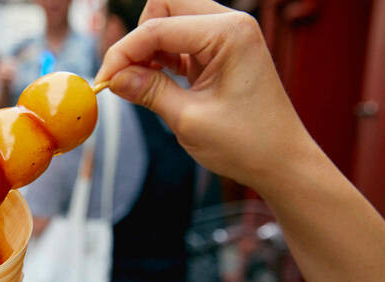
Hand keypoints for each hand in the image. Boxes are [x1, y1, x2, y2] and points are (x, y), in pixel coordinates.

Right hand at [96, 0, 314, 191]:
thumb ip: (149, 91)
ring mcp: (228, 36)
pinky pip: (181, 40)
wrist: (282, 162)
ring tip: (138, 83)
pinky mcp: (222, 52)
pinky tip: (153, 81)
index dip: (123, 53)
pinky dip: (162, 57)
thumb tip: (113, 77)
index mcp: (228, 34)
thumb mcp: (189, 120)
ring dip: (149, 48)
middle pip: (164, 8)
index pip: (158, 28)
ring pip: (171, 20)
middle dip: (138, 39)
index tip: (103, 81)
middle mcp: (231, 25)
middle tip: (125, 77)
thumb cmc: (247, 143)